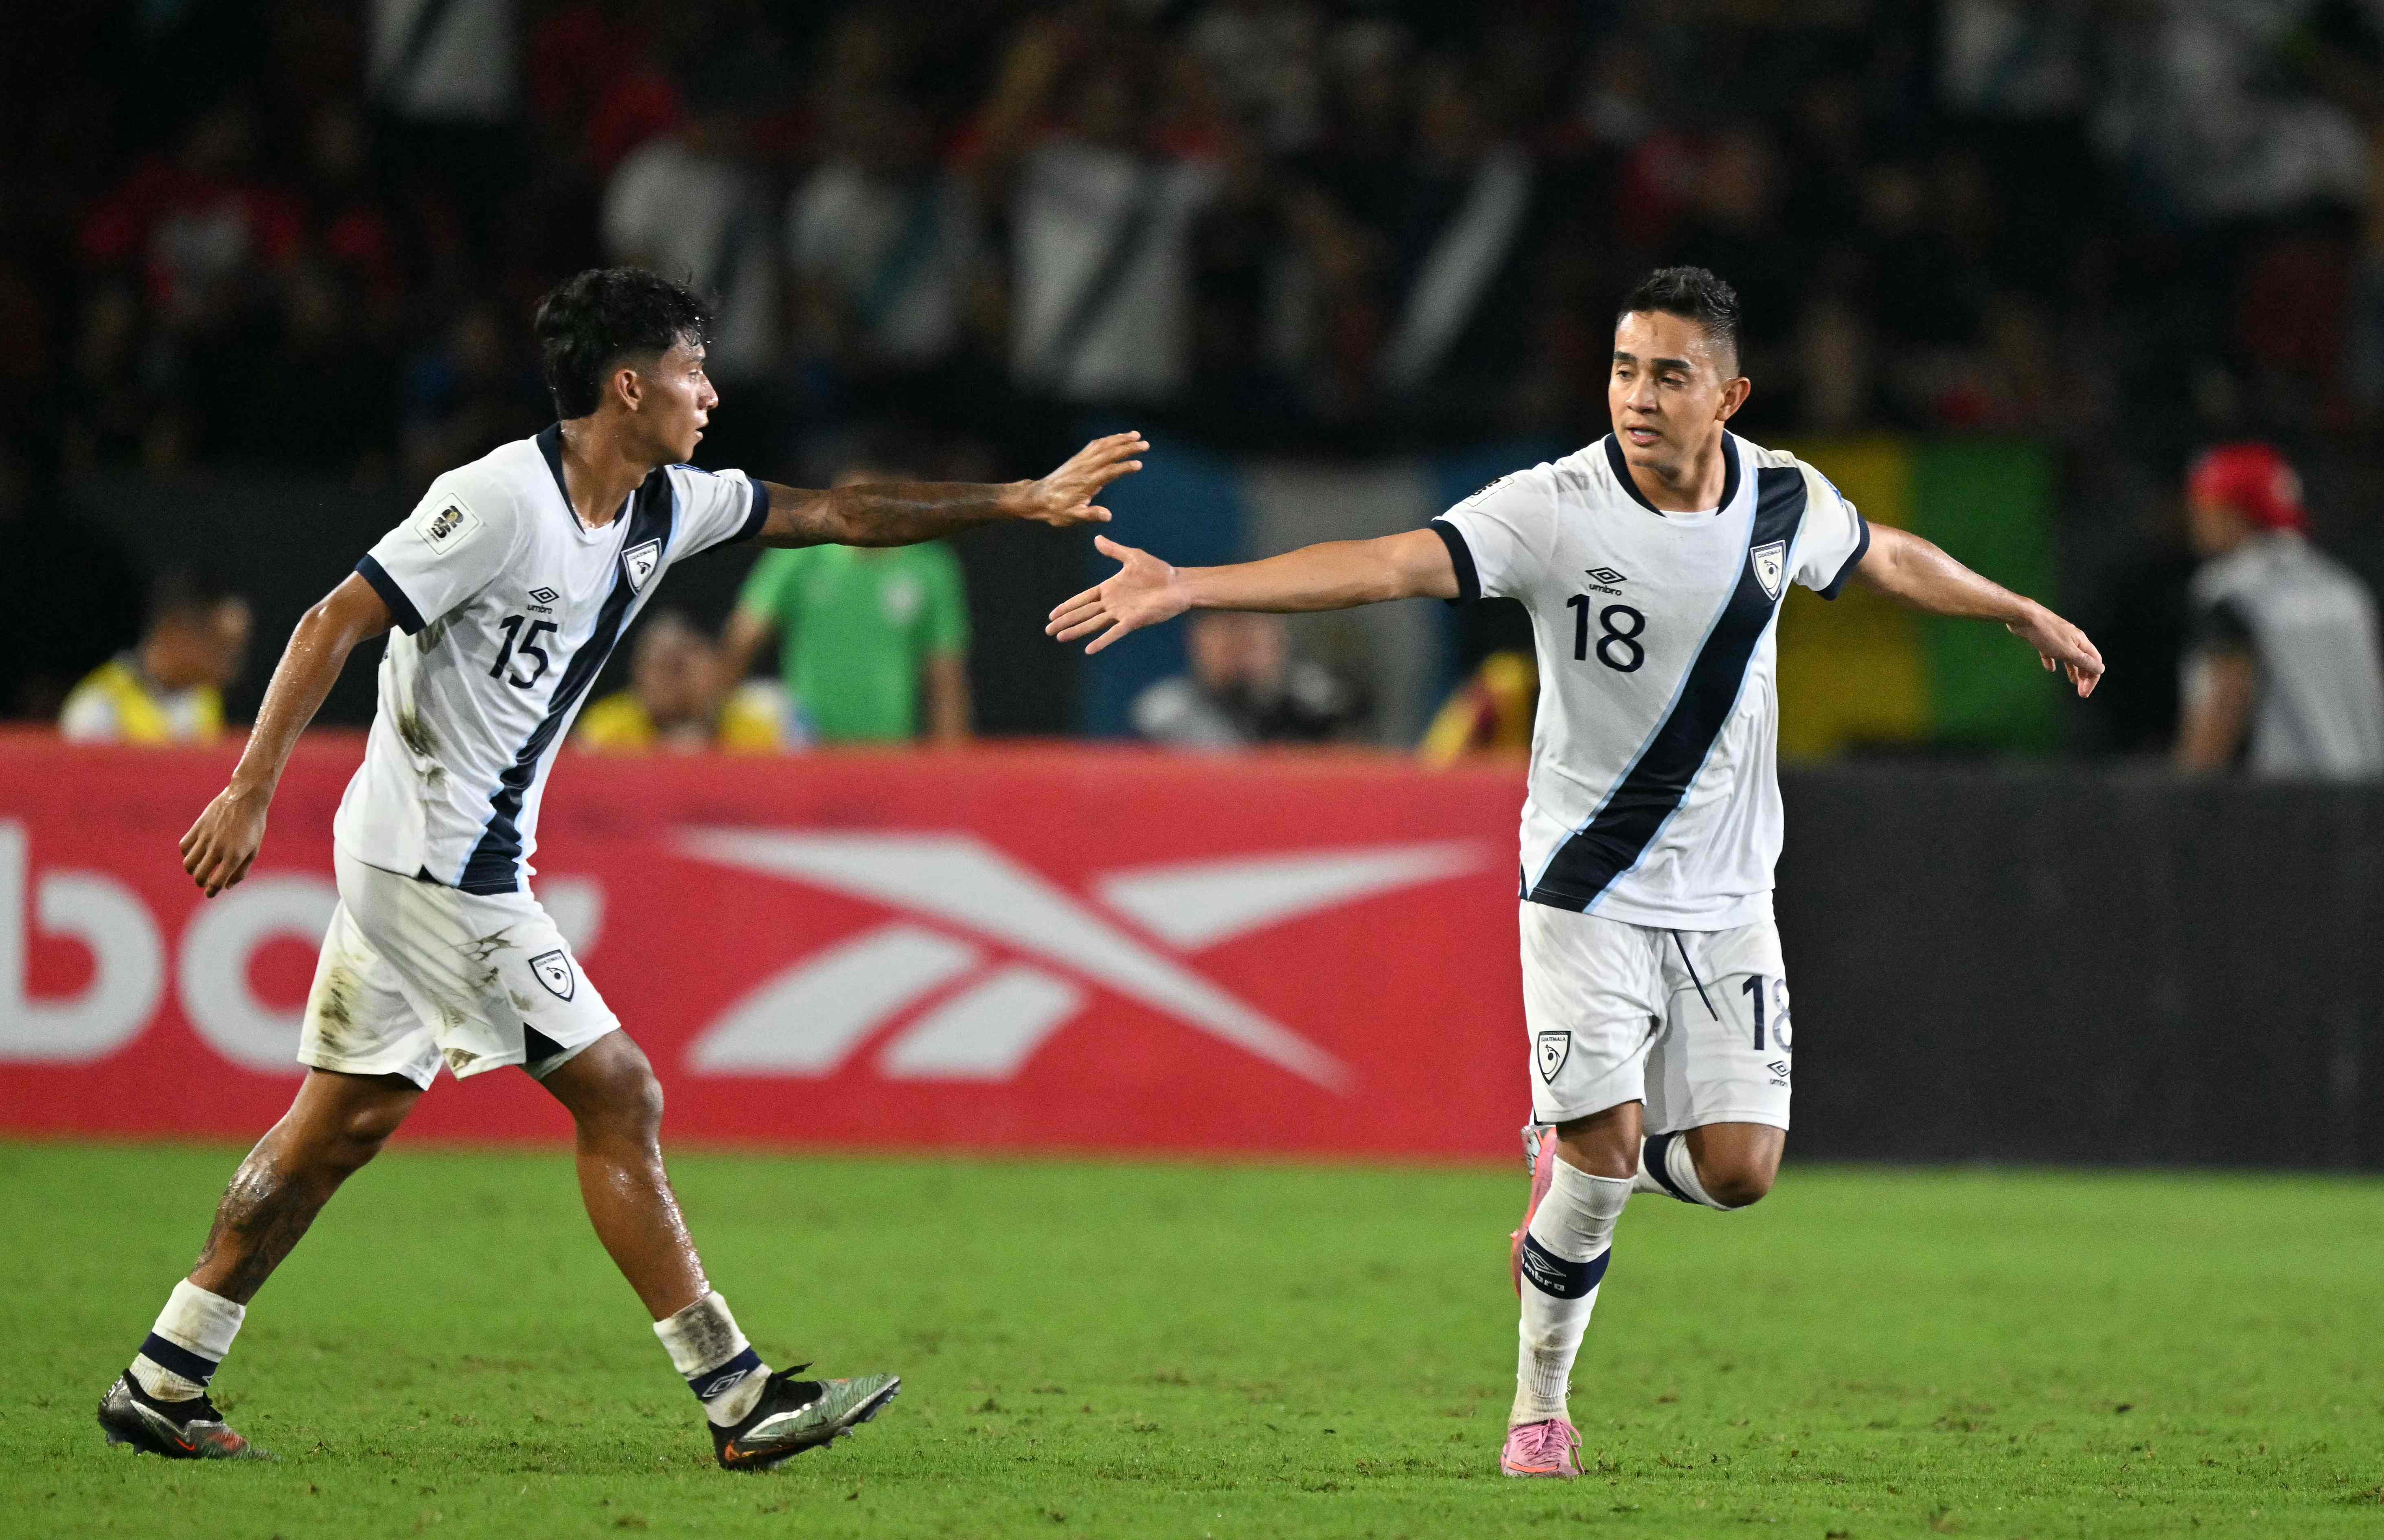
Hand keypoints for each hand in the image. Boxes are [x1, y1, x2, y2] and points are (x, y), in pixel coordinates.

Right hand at [180, 782, 269, 896]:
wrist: (246, 798)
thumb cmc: (253, 826)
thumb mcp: (254, 849)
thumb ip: (241, 870)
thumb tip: (226, 887)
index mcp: (235, 856)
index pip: (216, 882)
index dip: (212, 892)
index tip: (210, 893)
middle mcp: (218, 848)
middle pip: (199, 876)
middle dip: (201, 883)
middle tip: (204, 882)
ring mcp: (206, 837)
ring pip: (188, 863)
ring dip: (192, 870)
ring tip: (199, 868)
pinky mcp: (198, 827)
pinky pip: (184, 846)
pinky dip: (187, 853)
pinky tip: (195, 853)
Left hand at [1013, 432, 1146, 526]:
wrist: (1038, 498)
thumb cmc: (1056, 509)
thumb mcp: (1073, 516)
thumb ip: (1090, 515)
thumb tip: (1107, 516)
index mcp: (1087, 482)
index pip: (1109, 472)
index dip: (1124, 467)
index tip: (1139, 464)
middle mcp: (1085, 467)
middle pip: (1109, 453)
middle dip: (1128, 447)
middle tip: (1145, 444)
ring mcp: (1081, 460)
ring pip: (1103, 445)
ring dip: (1120, 439)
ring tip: (1135, 435)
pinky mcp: (1077, 458)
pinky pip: (1094, 445)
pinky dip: (1108, 439)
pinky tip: (1116, 438)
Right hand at [1046, 535, 1192, 653]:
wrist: (1179, 585)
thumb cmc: (1159, 571)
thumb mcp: (1133, 557)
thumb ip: (1114, 550)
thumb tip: (1097, 538)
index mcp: (1109, 589)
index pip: (1083, 599)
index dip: (1068, 606)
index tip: (1052, 614)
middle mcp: (1112, 603)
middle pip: (1083, 613)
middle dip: (1066, 621)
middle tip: (1048, 630)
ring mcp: (1121, 613)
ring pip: (1093, 624)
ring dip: (1077, 631)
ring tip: (1060, 637)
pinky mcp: (1132, 621)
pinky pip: (1113, 633)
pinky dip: (1101, 641)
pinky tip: (1088, 649)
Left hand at [2008, 603, 2103, 697]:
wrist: (2024, 617)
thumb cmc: (2047, 634)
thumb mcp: (2068, 651)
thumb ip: (2084, 661)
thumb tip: (2101, 669)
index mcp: (2081, 642)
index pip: (2094, 662)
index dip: (2092, 678)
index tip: (2084, 693)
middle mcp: (2072, 639)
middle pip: (2084, 659)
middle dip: (2084, 676)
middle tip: (2080, 691)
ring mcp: (2058, 638)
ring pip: (2069, 656)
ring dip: (2072, 669)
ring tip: (2072, 681)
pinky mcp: (2044, 638)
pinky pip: (2051, 652)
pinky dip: (2052, 661)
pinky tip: (2049, 668)